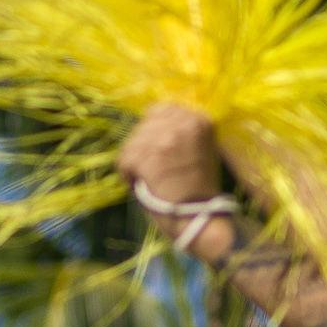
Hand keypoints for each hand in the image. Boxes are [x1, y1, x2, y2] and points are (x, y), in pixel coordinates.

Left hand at [118, 102, 227, 220]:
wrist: (201, 217)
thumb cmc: (200, 188)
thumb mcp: (201, 148)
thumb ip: (181, 131)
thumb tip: (153, 123)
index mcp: (199, 119)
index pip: (162, 109)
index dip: (154, 129)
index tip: (157, 148)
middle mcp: (183, 122)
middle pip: (143, 125)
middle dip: (143, 147)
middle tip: (151, 167)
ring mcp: (165, 139)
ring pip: (132, 143)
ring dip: (135, 162)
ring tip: (148, 178)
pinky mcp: (149, 157)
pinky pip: (124, 160)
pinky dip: (128, 175)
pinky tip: (140, 184)